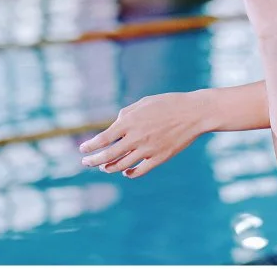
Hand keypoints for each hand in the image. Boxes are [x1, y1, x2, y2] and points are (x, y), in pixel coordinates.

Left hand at [77, 91, 212, 177]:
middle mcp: (135, 138)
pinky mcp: (160, 158)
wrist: (194, 113)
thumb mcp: (143, 103)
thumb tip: (115, 125)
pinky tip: (125, 172)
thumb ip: (126, 114)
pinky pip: (140, 170)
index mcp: (129, 122)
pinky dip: (129, 173)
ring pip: (122, 165)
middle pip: (108, 155)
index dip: (90, 146)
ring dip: (109, 168)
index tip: (82, 150)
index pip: (102, 139)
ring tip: (103, 167)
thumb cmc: (168, 104)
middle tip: (85, 163)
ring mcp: (147, 150)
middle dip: (93, 161)